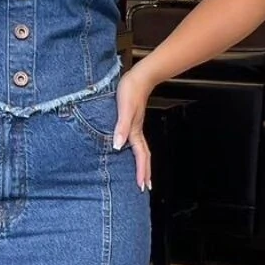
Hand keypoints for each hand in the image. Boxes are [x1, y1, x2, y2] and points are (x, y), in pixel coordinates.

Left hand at [113, 67, 151, 190]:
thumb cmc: (131, 90)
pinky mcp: (133, 122)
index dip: (141, 171)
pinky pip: (137, 143)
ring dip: (143, 165)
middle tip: (146, 187)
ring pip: (142, 151)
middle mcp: (137, 132)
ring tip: (143, 176)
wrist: (139, 77)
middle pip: (144, 157)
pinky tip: (131, 153)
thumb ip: (121, 127)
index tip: (141, 185)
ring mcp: (136, 127)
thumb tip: (118, 146)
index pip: (140, 156)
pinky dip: (138, 153)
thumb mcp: (124, 109)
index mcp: (135, 132)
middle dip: (145, 173)